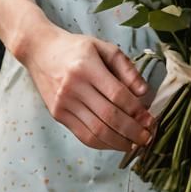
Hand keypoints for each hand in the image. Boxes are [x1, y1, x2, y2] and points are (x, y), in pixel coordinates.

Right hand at [23, 25, 156, 152]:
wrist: (40, 50)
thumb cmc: (76, 48)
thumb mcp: (103, 47)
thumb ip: (125, 68)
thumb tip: (144, 93)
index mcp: (87, 66)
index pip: (117, 94)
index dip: (136, 111)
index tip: (150, 119)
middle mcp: (74, 86)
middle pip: (109, 116)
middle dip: (132, 131)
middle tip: (147, 137)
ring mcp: (64, 103)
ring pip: (96, 131)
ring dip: (119, 142)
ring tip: (134, 144)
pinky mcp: (58, 115)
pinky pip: (83, 135)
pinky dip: (102, 144)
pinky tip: (115, 143)